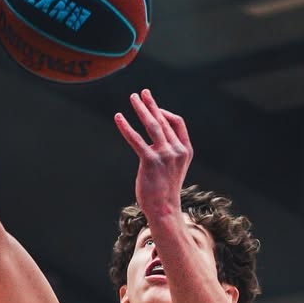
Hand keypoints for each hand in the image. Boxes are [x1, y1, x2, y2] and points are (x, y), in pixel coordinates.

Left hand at [114, 90, 192, 219]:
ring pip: (152, 125)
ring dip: (141, 109)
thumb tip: (153, 141)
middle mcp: (176, 150)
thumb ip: (168, 152)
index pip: (177, 123)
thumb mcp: (172, 169)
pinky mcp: (151, 161)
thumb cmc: (165, 191)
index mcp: (185, 150)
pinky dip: (126, 127)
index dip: (165, 113)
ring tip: (133, 98)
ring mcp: (165, 155)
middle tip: (142, 92)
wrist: (164, 210)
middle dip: (151, 104)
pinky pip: (136, 139)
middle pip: (163, 120)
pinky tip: (118, 117)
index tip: (154, 108)